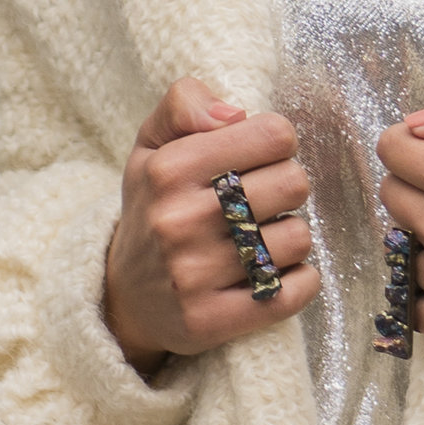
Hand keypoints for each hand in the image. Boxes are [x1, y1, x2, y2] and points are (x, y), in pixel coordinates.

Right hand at [101, 79, 318, 376]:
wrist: (124, 294)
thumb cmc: (153, 205)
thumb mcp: (152, 143)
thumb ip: (184, 103)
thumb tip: (235, 114)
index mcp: (169, 168)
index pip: (273, 135)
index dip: (276, 143)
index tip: (259, 159)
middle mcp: (179, 220)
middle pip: (294, 183)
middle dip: (287, 188)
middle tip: (263, 200)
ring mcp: (194, 275)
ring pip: (298, 239)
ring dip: (289, 237)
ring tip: (261, 237)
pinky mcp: (211, 321)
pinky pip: (293, 291)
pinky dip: (299, 280)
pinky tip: (274, 272)